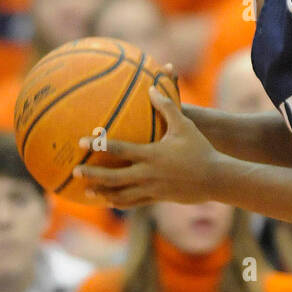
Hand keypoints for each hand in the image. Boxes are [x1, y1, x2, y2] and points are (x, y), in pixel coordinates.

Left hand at [76, 88, 223, 206]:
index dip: (100, 145)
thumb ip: (167, 107)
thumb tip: (152, 88)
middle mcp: (148, 173)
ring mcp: (152, 188)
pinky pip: (133, 203)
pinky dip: (119, 202)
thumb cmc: (200, 148)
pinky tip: (110, 200)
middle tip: (76, 171)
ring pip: (121, 194)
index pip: (120, 149)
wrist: (215, 178)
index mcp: (152, 154)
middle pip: (114, 177)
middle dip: (93, 175)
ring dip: (103, 193)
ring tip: (87, 192)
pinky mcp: (157, 198)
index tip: (82, 141)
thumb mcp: (185, 125)